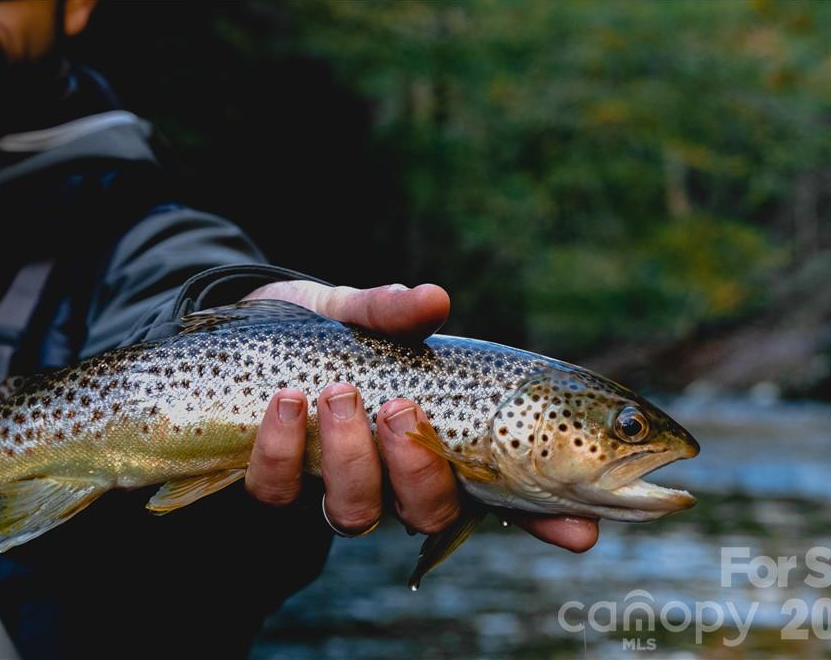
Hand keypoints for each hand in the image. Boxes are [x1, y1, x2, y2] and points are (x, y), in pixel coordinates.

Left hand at [241, 281, 598, 550]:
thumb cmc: (327, 330)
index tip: (582, 530)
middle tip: (400, 408)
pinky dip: (282, 448)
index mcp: (435, 443)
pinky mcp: (273, 478)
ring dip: (351, 456)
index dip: (545, 520)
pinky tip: (285, 401)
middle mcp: (392, 479)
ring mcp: (332, 484)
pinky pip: (278, 491)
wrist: (248, 328)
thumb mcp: (363, 312)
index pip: (502, 493)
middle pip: (427, 514)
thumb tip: (434, 300)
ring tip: (338, 393)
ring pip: (355, 513)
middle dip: (418, 469)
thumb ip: (396, 311)